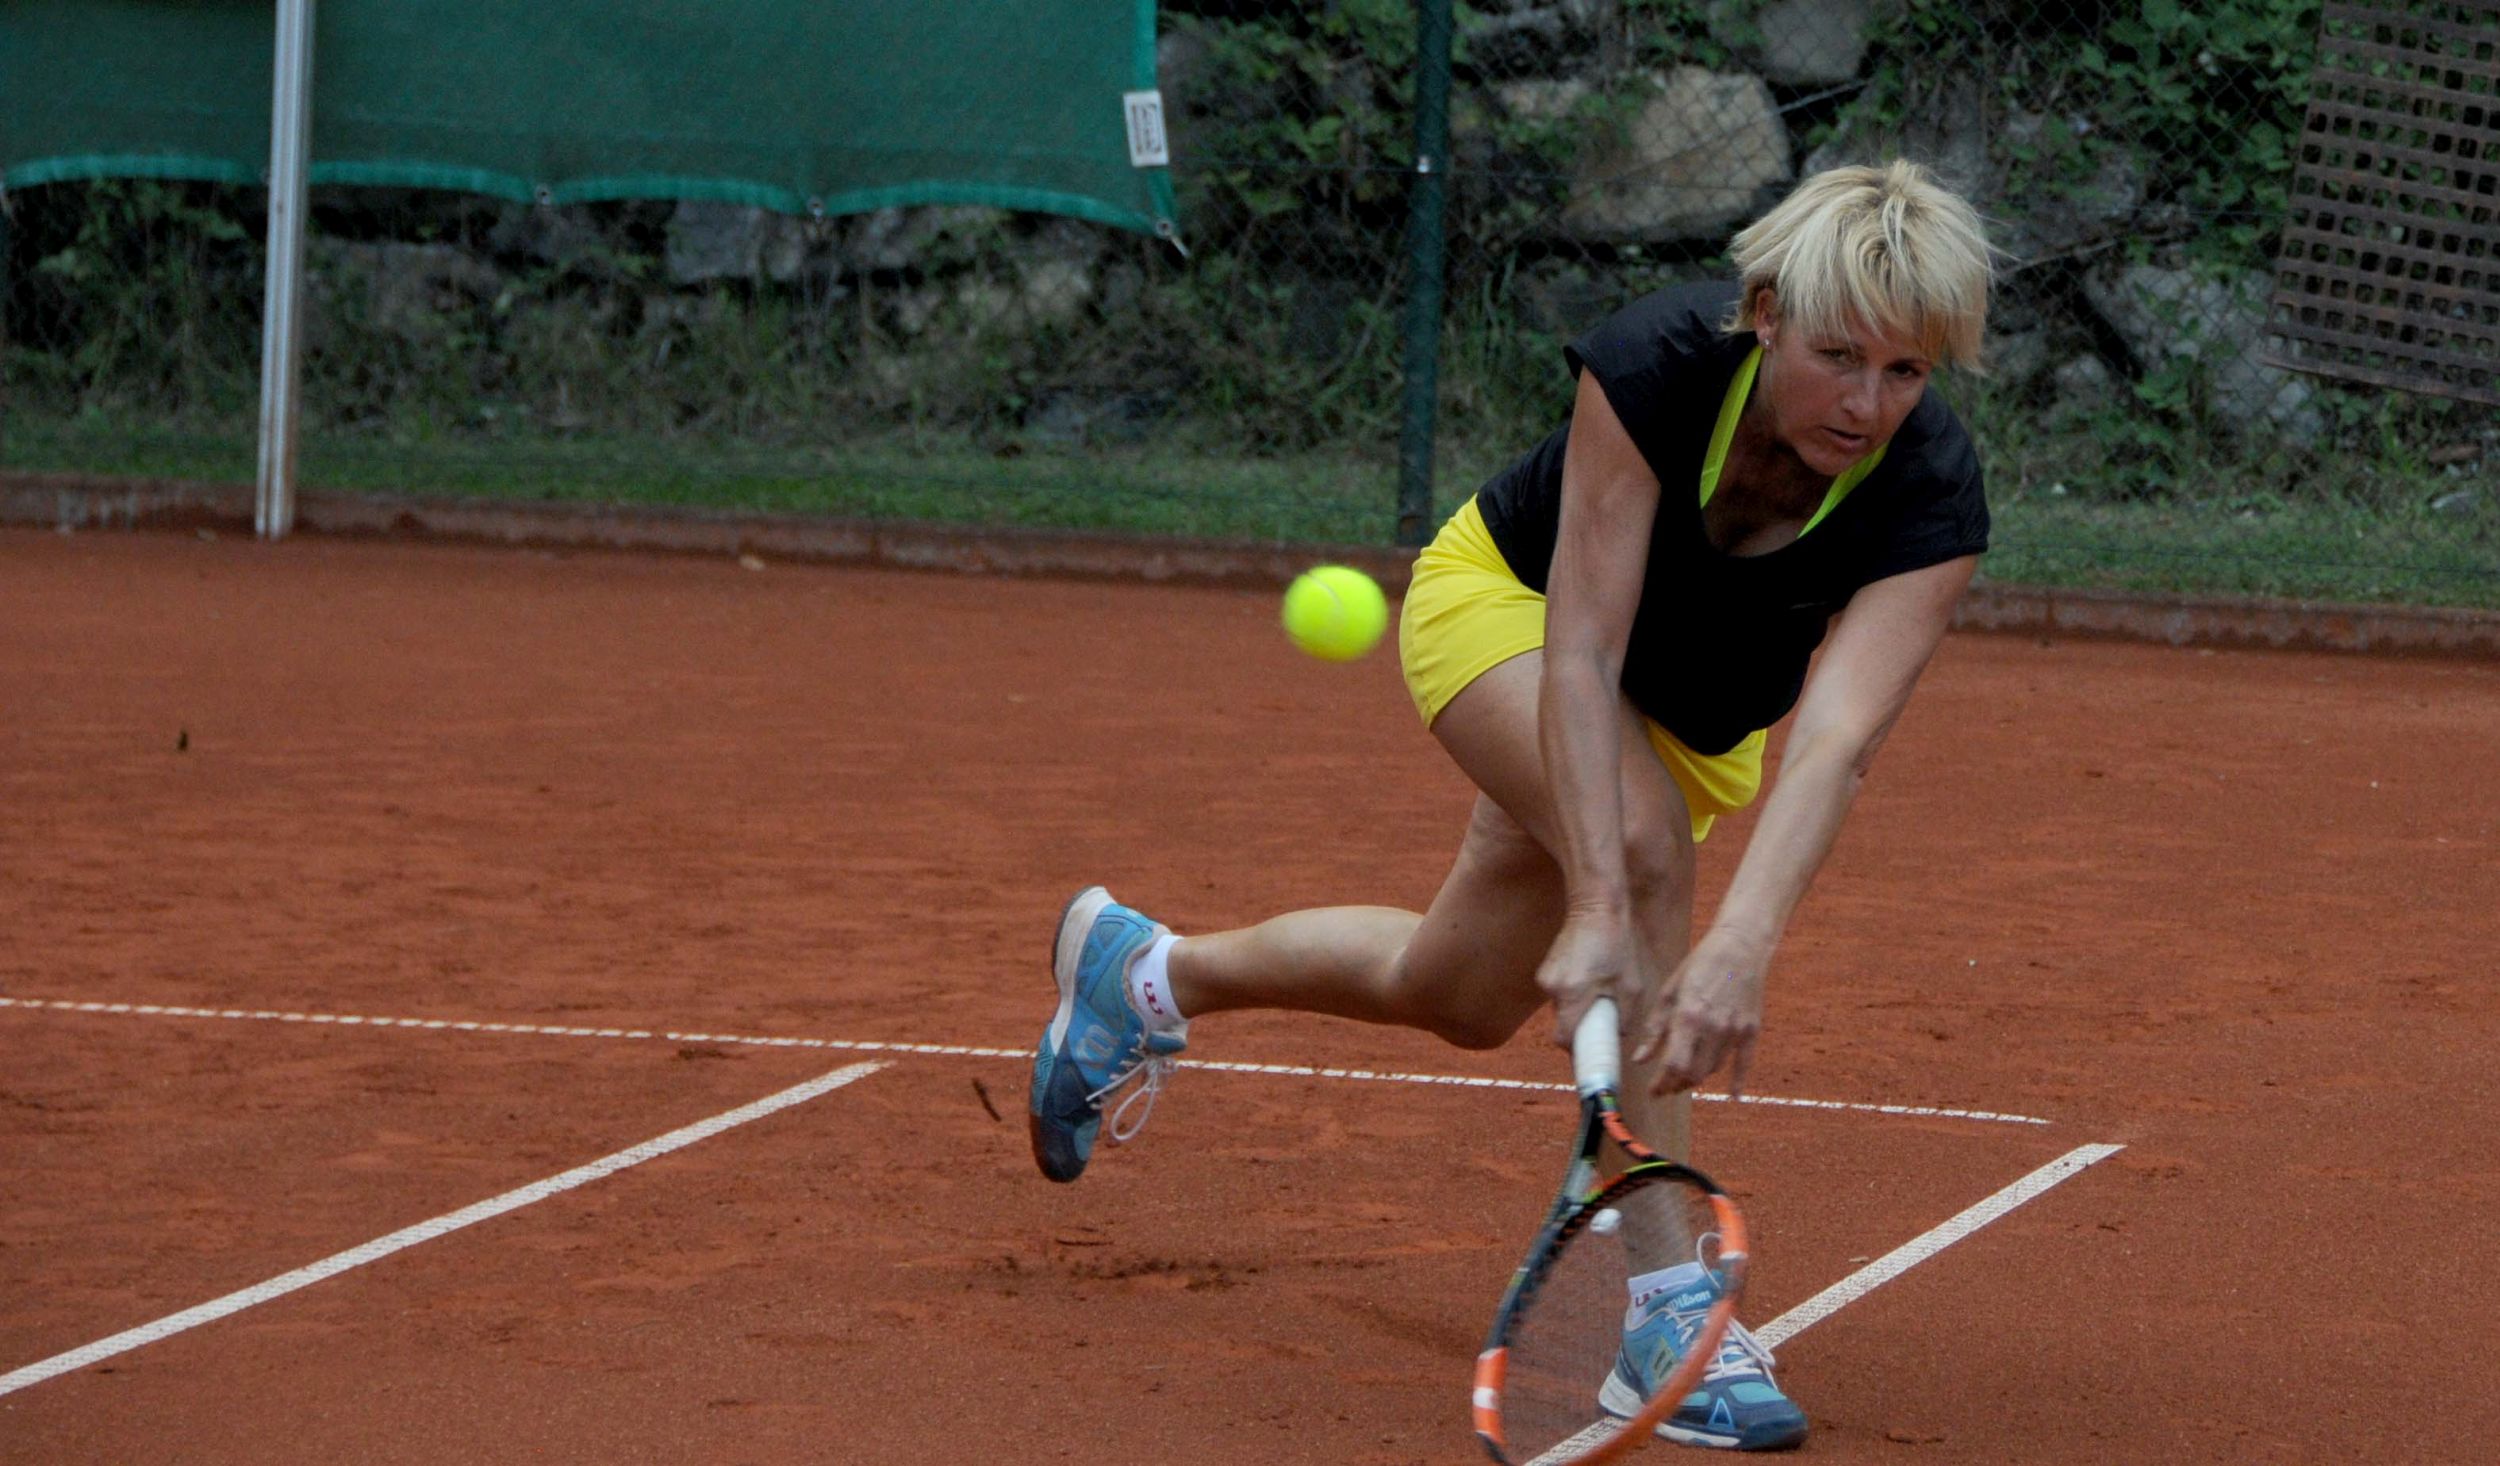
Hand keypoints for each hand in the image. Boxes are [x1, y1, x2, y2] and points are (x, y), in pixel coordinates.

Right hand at [1536, 908, 1643, 1049]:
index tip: (1593, 1056)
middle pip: (1563, 1025)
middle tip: (1605, 1025)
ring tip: (1600, 995)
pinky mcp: (1546, 970)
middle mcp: (1553, 988)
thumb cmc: (1617, 944)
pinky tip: (1591, 980)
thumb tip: (1617, 1036)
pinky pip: (1560, 994)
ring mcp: (1546, 978)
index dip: (1579, 1052)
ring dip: (1578, 1010)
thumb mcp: (1631, 985)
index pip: (1565, 1039)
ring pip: (1562, 1009)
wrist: (1595, 906)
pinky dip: (1574, 996)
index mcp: (1573, 994)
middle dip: (1583, 1030)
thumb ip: (1624, 1017)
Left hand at [1634, 928, 1769, 1095]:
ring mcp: (1735, 1030)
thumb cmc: (1700, 965)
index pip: (1673, 1065)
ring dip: (1697, 1077)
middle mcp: (1713, 1028)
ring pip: (1713, 1069)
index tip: (1653, 1092)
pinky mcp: (1752, 1030)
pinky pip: (1744, 1063)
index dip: (1661, 1084)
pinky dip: (1737, 1082)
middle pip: (1693, 1073)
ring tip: (1685, 1078)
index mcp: (1688, 1017)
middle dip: (1677, 1085)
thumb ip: (1655, 1028)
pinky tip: (1733, 1096)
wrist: (1740, 946)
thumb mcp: (1670, 992)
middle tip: (1667, 1087)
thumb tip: (1640, 1059)